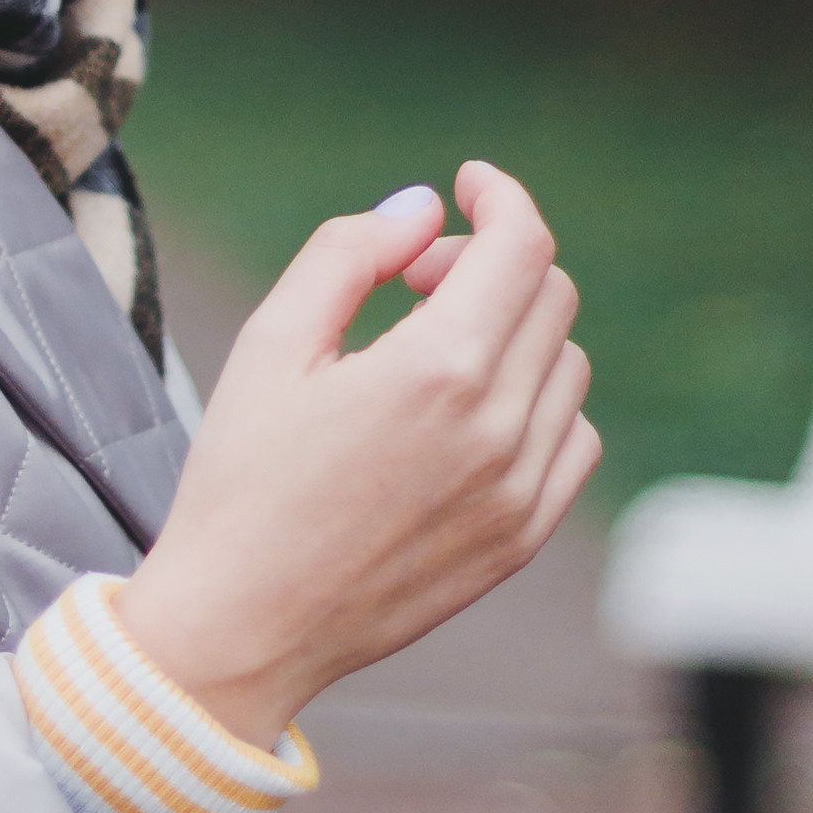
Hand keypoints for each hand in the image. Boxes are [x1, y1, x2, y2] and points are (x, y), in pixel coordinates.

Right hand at [114, 162, 597, 749]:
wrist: (241, 626)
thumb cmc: (242, 478)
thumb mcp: (272, 342)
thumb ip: (349, 252)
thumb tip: (423, 208)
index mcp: (437, 369)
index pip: (521, 245)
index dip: (499, 197)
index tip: (465, 186)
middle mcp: (499, 429)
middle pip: (549, 295)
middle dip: (488, 261)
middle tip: (412, 282)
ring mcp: (520, 492)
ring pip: (566, 365)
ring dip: (513, 332)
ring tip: (428, 352)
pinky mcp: (521, 540)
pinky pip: (571, 439)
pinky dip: (536, 403)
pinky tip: (464, 415)